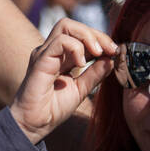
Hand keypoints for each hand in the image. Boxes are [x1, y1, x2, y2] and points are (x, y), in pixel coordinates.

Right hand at [9, 19, 117, 144]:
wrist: (34, 124)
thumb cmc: (53, 109)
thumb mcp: (81, 89)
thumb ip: (95, 74)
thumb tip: (111, 59)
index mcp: (61, 56)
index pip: (81, 35)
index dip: (100, 39)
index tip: (115, 52)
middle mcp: (51, 51)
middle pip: (73, 26)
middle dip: (96, 34)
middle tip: (110, 49)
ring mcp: (44, 53)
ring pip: (66, 26)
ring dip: (87, 36)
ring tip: (98, 53)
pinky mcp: (40, 60)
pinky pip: (60, 42)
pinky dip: (76, 48)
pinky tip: (82, 63)